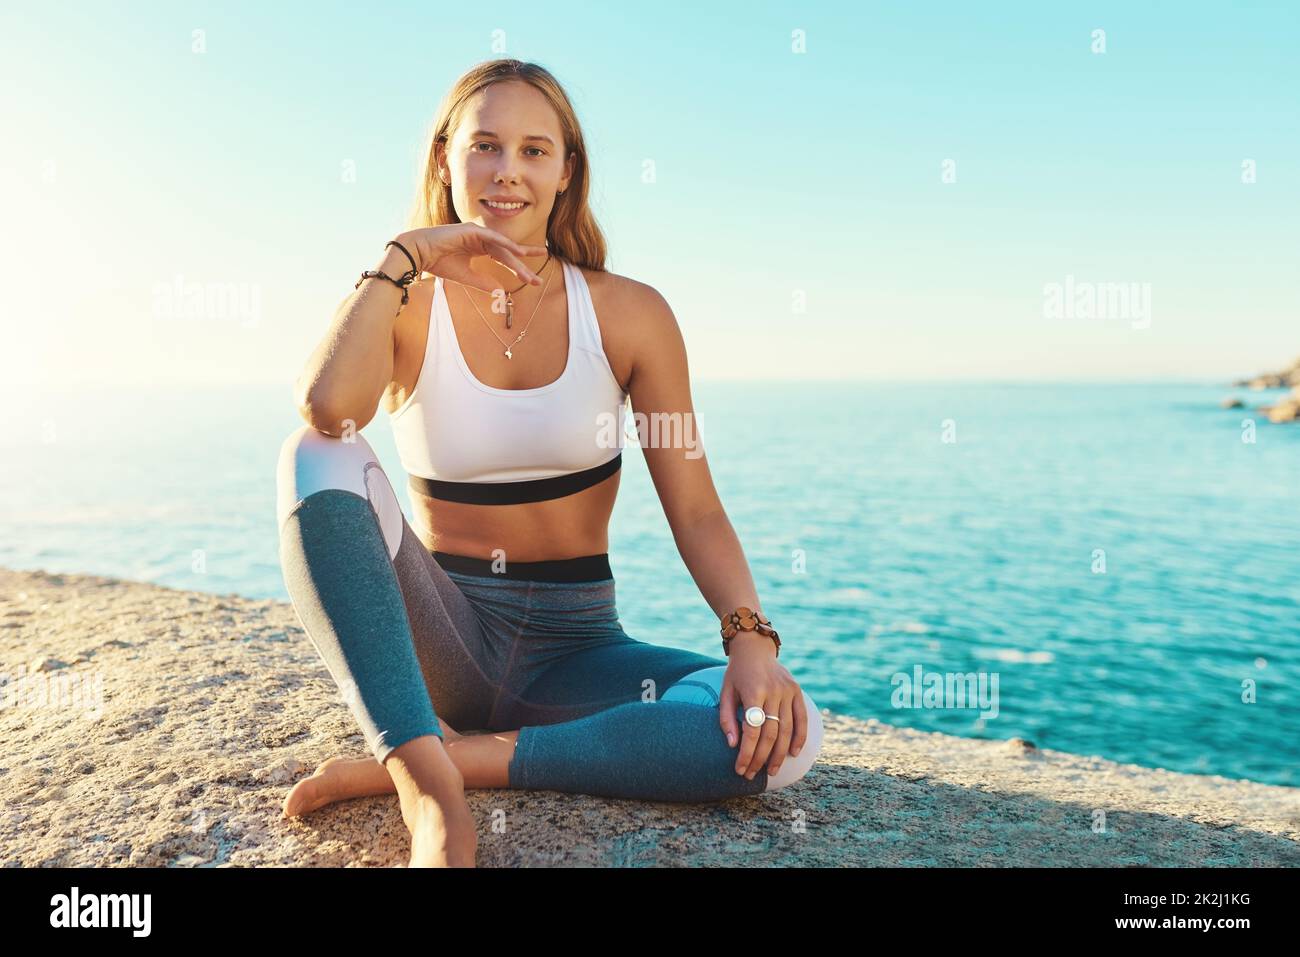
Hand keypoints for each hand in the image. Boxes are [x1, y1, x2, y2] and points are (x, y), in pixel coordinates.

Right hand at [393, 224, 547, 292]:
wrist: (419, 253)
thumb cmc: (438, 262)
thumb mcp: (465, 276)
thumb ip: (482, 281)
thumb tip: (500, 290)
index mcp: (480, 247)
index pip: (505, 258)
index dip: (518, 269)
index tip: (533, 280)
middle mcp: (481, 239)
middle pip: (508, 253)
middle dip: (523, 267)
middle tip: (538, 280)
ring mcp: (477, 233)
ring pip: (502, 248)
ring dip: (516, 262)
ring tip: (528, 276)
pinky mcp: (471, 229)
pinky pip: (492, 238)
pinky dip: (505, 245)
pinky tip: (517, 252)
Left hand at [718, 634, 807, 780]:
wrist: (755, 648)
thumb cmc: (736, 673)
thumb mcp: (725, 692)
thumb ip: (726, 718)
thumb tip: (732, 745)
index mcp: (753, 691)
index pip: (752, 730)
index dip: (746, 753)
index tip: (740, 769)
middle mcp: (773, 691)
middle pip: (770, 734)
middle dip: (760, 758)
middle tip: (752, 775)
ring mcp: (787, 691)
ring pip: (787, 730)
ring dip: (779, 754)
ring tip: (771, 771)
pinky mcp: (797, 691)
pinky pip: (802, 718)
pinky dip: (800, 738)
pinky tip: (793, 753)